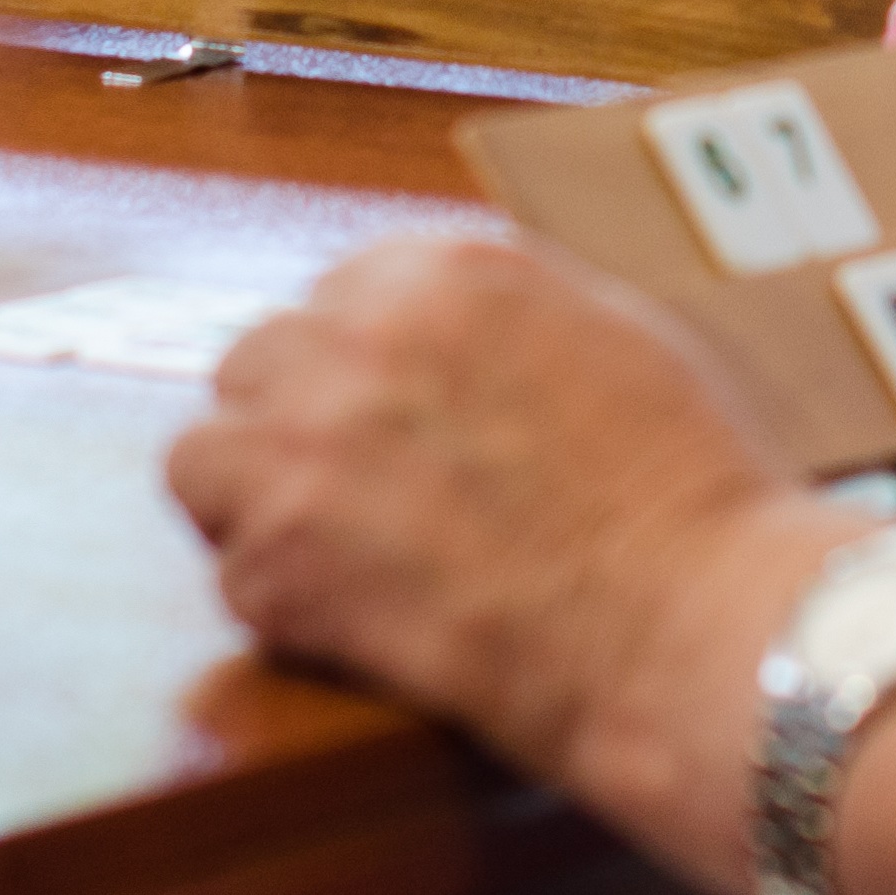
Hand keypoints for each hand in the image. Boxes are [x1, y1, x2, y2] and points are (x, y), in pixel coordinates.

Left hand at [168, 238, 851, 855]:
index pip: (340, 293)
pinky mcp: (280, 563)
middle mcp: (355, 339)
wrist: (691, 621)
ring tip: (330, 553)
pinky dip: (284, 606)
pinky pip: (231, 575)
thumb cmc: (689, 490)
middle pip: (257, 362)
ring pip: (205, 458)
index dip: (364, 364)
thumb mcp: (619, 334)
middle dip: (296, 422)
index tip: (392, 417)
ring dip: (254, 501)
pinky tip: (363, 622)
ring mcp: (304, 449)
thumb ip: (511, 311)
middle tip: (358, 489)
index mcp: (442, 272)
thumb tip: (454, 330)